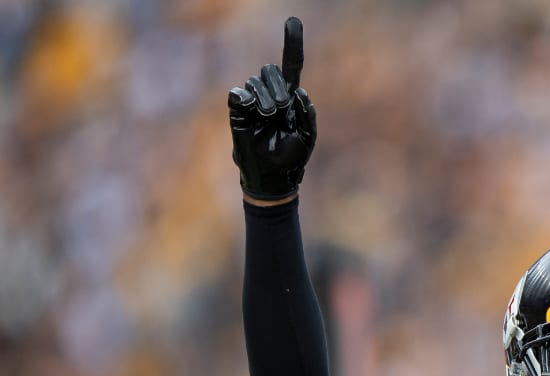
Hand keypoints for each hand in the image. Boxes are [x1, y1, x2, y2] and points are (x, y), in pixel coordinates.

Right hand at [229, 17, 315, 201]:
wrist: (273, 176)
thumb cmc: (292, 158)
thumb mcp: (308, 137)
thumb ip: (307, 114)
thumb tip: (299, 91)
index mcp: (289, 97)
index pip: (291, 65)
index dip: (292, 43)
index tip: (293, 21)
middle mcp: (270, 94)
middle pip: (270, 70)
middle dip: (278, 88)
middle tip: (281, 111)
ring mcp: (252, 101)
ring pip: (255, 81)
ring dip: (265, 99)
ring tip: (269, 119)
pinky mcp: (237, 110)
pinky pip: (238, 92)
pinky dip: (245, 98)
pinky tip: (253, 111)